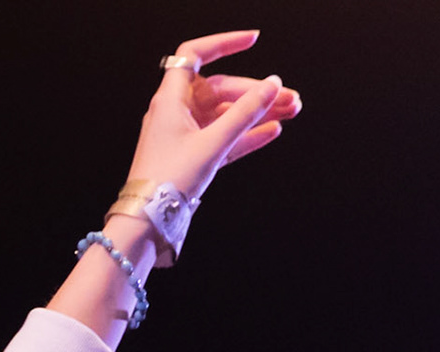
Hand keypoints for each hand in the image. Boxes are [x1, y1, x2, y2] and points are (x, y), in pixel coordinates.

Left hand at [126, 30, 301, 200]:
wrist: (147, 222)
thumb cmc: (168, 181)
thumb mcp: (212, 143)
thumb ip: (244, 114)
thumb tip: (272, 85)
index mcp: (170, 100)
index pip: (194, 55)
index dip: (223, 44)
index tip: (253, 42)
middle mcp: (175, 113)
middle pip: (220, 89)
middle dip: (256, 92)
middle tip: (291, 99)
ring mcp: (183, 135)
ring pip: (225, 115)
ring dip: (256, 113)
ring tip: (291, 112)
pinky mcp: (191, 157)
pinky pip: (223, 139)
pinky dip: (245, 135)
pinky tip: (271, 132)